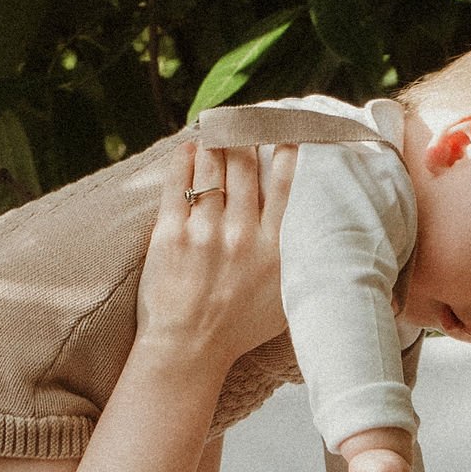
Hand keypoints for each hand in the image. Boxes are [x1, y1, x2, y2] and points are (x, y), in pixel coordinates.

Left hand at [133, 136, 292, 387]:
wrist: (190, 351)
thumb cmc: (237, 330)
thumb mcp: (282, 299)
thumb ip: (290, 259)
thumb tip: (299, 225)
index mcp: (273, 250)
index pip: (284, 185)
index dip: (284, 151)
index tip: (283, 132)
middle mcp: (243, 235)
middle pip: (245, 166)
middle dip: (243, 136)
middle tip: (241, 120)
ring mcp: (205, 232)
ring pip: (212, 167)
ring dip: (213, 142)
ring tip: (213, 129)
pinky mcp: (171, 233)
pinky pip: (177, 183)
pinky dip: (183, 160)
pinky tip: (187, 150)